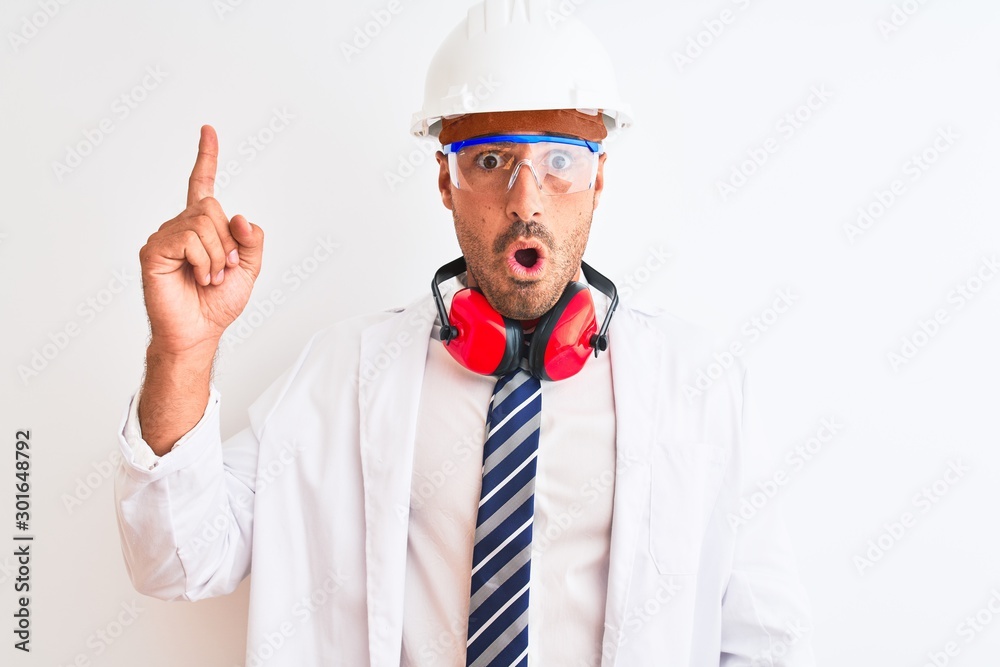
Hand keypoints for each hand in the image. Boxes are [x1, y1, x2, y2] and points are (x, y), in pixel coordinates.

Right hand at [139, 125, 263, 355]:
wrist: (199, 331)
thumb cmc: (218, 302)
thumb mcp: (249, 268)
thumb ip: (251, 239)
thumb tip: (239, 217)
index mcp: (203, 227)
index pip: (203, 184)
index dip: (206, 157)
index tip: (208, 130)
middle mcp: (181, 226)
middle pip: (212, 207)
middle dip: (227, 242)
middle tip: (222, 269)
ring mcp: (165, 236)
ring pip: (203, 223)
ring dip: (216, 256)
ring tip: (208, 278)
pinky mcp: (153, 250)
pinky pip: (188, 239)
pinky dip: (202, 261)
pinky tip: (196, 277)